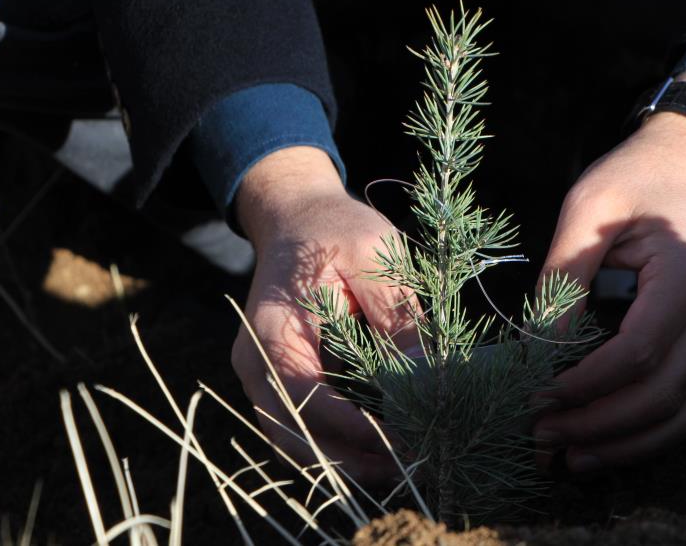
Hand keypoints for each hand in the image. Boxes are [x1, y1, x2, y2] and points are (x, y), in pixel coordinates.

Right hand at [230, 146, 415, 485]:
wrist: (298, 218)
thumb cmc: (337, 231)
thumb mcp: (376, 257)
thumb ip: (398, 316)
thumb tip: (429, 377)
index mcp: (274, 329)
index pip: (307, 396)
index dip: (354, 427)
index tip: (404, 439)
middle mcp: (256, 361)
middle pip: (295, 433)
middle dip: (351, 459)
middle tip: (409, 466)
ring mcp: (261, 377)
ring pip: (296, 440)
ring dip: (344, 461)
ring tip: (400, 467)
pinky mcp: (278, 382)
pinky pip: (302, 427)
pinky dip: (336, 445)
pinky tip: (379, 450)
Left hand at [533, 68, 685, 472]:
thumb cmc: (635, 176)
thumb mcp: (588, 207)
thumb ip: (564, 275)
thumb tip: (535, 347)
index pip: (639, 351)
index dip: (586, 384)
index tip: (537, 397)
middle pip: (664, 394)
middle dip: (599, 425)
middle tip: (542, 437)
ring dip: (629, 444)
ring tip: (571, 459)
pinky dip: (654, 433)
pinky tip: (609, 442)